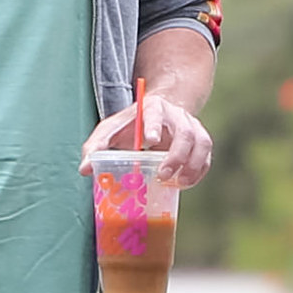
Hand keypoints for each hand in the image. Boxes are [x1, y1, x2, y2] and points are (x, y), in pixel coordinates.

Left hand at [82, 97, 213, 187]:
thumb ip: (96, 146)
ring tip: (178, 183)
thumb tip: (85, 169)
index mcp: (153, 108)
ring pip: (202, 144)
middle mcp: (177, 115)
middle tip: (163, 175)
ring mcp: (193, 127)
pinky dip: (198, 172)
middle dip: (177, 156)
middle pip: (185, 132)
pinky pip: (207, 157)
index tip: (148, 141)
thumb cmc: (131, 125)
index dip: (153, 125)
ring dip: (192, 166)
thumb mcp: (110, 130)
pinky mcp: (201, 142)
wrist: (159, 113)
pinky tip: (185, 183)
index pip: (156, 113)